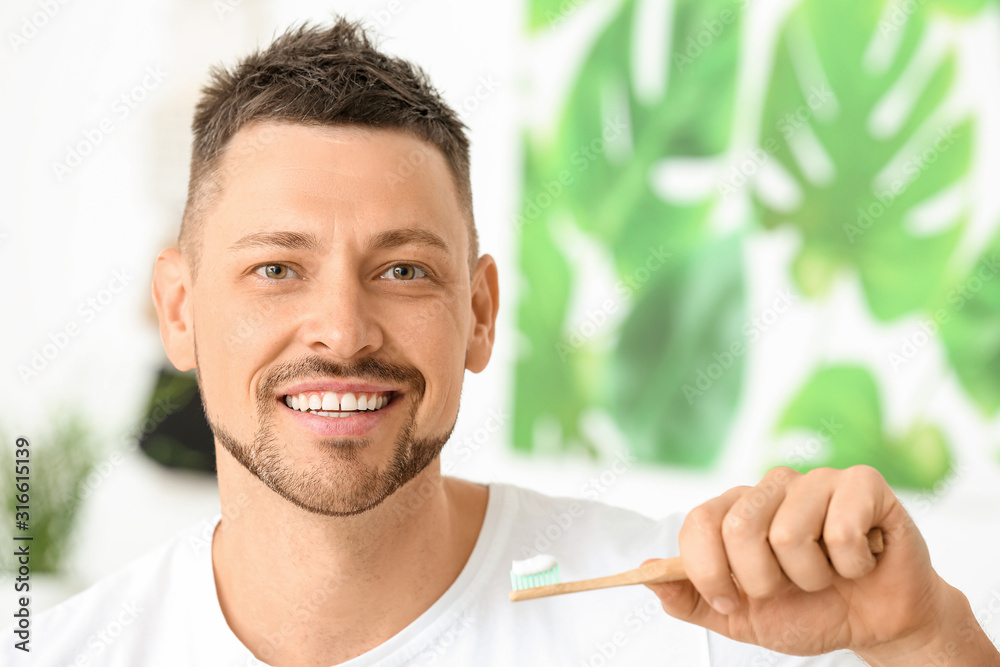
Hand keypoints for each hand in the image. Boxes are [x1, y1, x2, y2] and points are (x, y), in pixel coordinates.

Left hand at [645, 466, 998, 662]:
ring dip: (812, 577)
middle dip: (764, 581)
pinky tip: (860, 561)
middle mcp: (770, 488)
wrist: (879, 624)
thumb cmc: (810, 612)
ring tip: (828, 574)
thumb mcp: (741, 618)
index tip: (731, 601)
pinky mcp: (862, 484)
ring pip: (789, 534)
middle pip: (740, 528)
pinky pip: (841, 529)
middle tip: (790, 587)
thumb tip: (643, 573)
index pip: (698, 524)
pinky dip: (852, 565)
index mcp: (735, 512)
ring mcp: (816, 481)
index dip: (709, 572)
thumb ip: (690, 599)